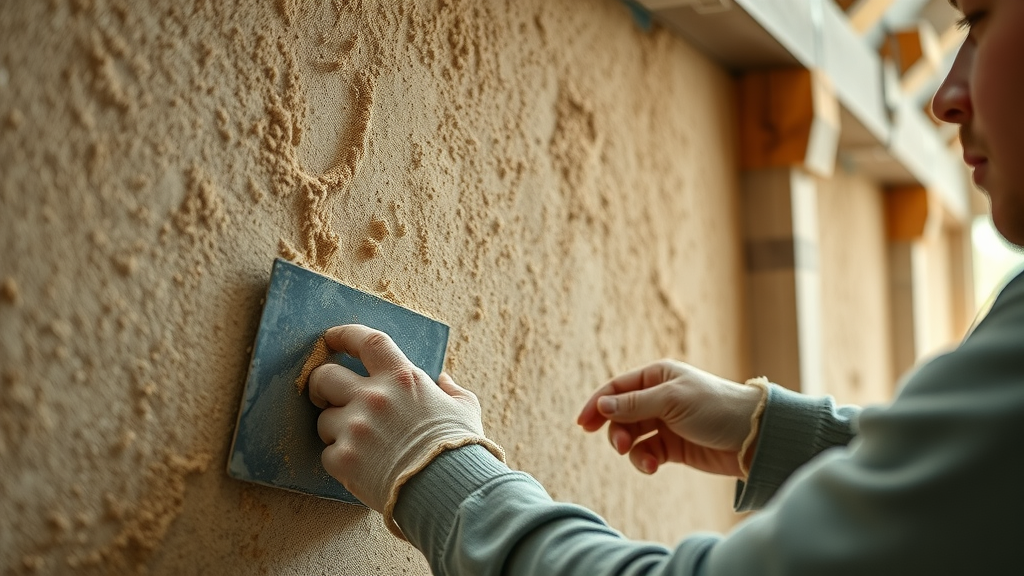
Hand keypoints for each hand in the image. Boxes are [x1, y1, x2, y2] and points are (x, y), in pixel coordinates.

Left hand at [309, 324, 503, 537]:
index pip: (367, 341)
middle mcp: (374, 397)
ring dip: (335, 430)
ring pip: (323, 419)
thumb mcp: (465, 409)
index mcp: (403, 378)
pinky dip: (341, 461)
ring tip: (359, 446)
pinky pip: (328, 454)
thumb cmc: (461, 449)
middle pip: (325, 375)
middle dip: (320, 384)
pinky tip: (361, 469)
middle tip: (325, 397)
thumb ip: (451, 390)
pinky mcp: (344, 458)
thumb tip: (443, 380)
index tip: (331, 338)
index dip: (345, 335)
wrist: (450, 490)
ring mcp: (355, 427)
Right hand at [577, 360, 762, 477]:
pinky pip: (647, 453)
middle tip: (621, 446)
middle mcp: (659, 398)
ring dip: (631, 449)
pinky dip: (645, 460)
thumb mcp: (672, 401)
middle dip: (617, 431)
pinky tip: (652, 466)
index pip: (617, 388)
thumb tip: (601, 405)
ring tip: (644, 460)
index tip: (582, 424)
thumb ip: (634, 404)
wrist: (755, 436)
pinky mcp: (674, 447)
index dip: (597, 404)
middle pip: (621, 414)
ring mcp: (666, 423)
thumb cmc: (716, 407)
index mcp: (657, 377)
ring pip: (632, 436)